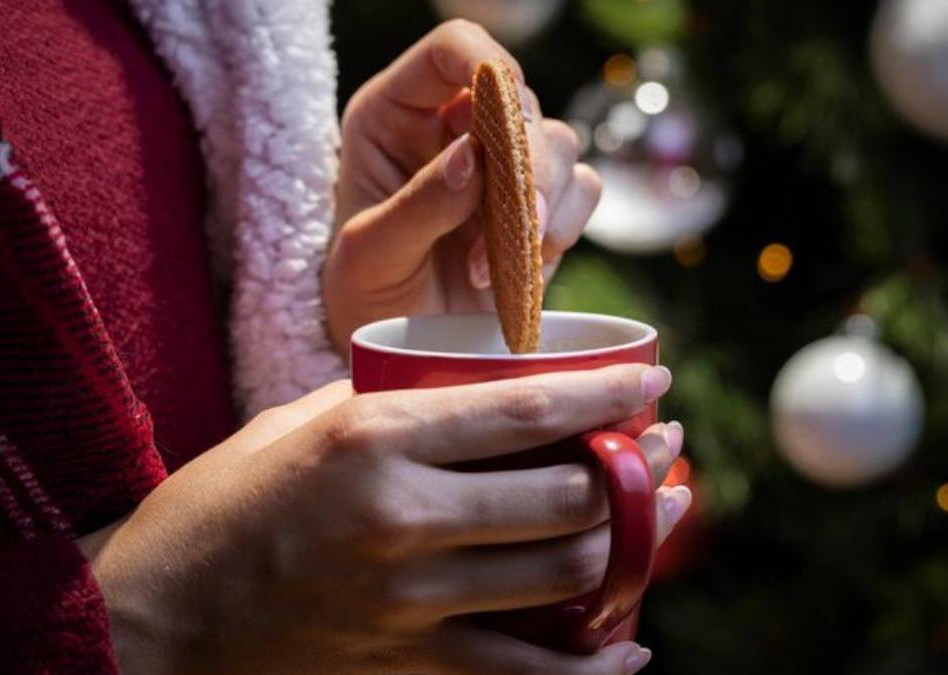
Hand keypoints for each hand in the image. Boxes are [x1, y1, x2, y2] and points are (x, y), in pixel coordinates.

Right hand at [79, 364, 686, 673]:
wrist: (155, 620)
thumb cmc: (220, 506)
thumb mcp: (295, 425)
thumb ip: (387, 404)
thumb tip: (470, 388)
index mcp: (374, 440)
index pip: (526, 409)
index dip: (607, 394)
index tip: (653, 379)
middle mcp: (402, 519)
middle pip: (565, 497)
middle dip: (639, 469)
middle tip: (666, 448)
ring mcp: (408, 602)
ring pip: (563, 578)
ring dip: (634, 546)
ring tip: (665, 516)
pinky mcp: (405, 665)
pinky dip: (592, 669)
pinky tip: (631, 648)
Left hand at [324, 19, 601, 353]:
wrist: (398, 357)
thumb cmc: (364, 297)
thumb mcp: (367, 257)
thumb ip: (415, 206)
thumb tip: (472, 157)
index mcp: (398, 116)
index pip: (452, 50)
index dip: (485, 65)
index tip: (504, 117)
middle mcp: (457, 130)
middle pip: (521, 101)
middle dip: (528, 162)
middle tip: (517, 219)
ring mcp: (503, 169)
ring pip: (561, 143)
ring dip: (543, 203)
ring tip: (498, 264)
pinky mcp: (539, 211)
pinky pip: (583, 193)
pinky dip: (563, 228)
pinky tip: (523, 267)